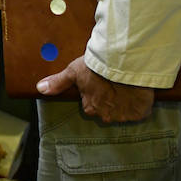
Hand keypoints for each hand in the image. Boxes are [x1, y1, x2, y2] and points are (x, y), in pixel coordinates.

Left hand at [37, 56, 154, 122]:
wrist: (123, 64)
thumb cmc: (96, 66)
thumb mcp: (74, 71)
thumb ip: (58, 82)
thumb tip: (40, 88)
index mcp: (89, 108)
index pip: (90, 105)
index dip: (96, 93)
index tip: (99, 83)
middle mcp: (105, 116)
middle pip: (107, 110)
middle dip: (110, 100)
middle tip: (114, 83)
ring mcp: (124, 116)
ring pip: (123, 112)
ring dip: (125, 102)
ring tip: (126, 85)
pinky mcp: (140, 113)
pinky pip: (140, 112)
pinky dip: (139, 104)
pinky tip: (137, 91)